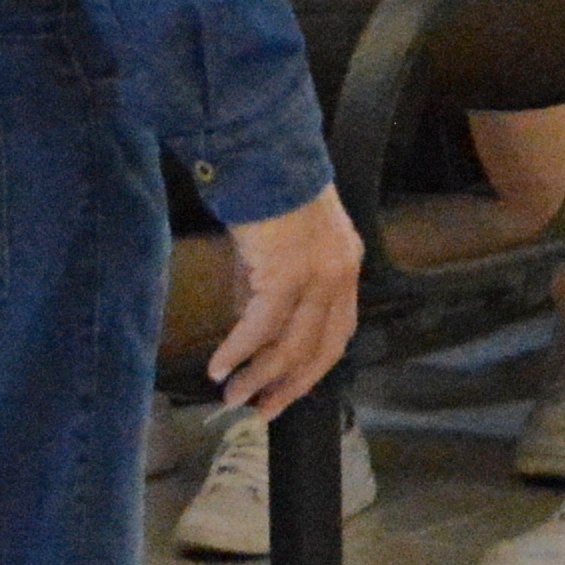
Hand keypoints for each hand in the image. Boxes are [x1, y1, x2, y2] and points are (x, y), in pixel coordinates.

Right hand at [208, 185, 364, 413]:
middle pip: (320, 348)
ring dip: (260, 375)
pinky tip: (219, 365)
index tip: (284, 392)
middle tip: (261, 410)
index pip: (337, 333)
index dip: (311, 369)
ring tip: (233, 394)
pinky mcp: (289, 272)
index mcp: (345, 267)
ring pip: (292, 344)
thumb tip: (249, 336)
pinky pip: (262, 324)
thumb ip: (268, 292)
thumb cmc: (264, 195)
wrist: (262, 154)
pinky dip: (239, 349)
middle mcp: (341, 275)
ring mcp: (319, 275)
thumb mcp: (274, 251)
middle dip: (289, 385)